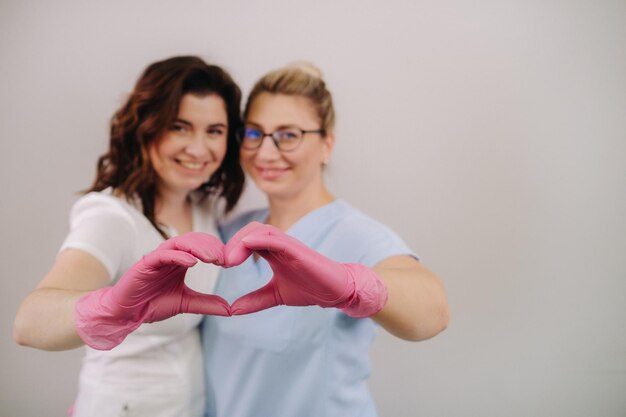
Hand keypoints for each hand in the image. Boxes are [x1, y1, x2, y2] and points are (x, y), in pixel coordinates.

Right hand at [75, 232, 229, 349]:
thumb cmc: (153, 304)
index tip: (231, 262)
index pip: (202, 246)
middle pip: (194, 240)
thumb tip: (230, 309)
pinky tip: (192, 262)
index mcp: (181, 260)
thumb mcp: (186, 303)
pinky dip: (179, 256)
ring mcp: (158, 257)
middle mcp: (170, 255)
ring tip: (213, 258)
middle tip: (225, 259)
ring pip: (180, 243)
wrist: (127, 314)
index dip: (217, 250)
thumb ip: (206, 303)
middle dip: (211, 247)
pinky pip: (163, 254)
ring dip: (198, 248)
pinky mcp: (146, 264)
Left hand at [225, 222, 387, 317]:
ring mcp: (289, 245)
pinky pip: (277, 238)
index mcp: (272, 252)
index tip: (218, 265)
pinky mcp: (298, 250)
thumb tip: (232, 310)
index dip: (230, 248)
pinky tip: (247, 244)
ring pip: (261, 229)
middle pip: (249, 230)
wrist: (335, 291)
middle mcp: (279, 244)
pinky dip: (260, 238)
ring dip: (241, 240)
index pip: (246, 240)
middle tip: (220, 262)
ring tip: (230, 259)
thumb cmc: (310, 288)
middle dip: (232, 243)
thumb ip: (254, 300)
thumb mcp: (275, 295)